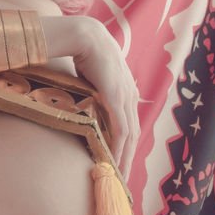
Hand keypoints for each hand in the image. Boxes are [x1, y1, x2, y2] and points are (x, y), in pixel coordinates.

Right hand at [45, 15, 140, 182]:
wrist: (84, 36)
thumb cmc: (83, 52)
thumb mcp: (91, 77)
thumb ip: (92, 91)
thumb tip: (81, 103)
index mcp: (126, 91)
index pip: (130, 124)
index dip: (127, 145)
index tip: (121, 162)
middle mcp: (130, 95)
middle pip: (134, 135)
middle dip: (128, 158)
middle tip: (123, 179)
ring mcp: (125, 97)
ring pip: (129, 136)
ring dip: (125, 158)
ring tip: (119, 177)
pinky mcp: (116, 99)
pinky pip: (121, 130)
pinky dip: (119, 148)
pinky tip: (114, 161)